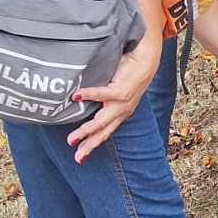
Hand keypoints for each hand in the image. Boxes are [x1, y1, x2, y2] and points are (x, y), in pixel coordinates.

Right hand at [65, 34, 160, 162]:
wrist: (145, 60)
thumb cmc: (128, 71)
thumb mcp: (116, 89)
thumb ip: (103, 96)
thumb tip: (80, 96)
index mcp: (121, 112)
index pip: (105, 132)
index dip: (93, 144)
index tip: (81, 156)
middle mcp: (122, 111)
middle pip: (103, 132)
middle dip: (89, 145)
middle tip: (76, 157)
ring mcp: (121, 103)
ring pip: (101, 121)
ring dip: (86, 131)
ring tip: (71, 139)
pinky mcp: (121, 91)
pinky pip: (101, 94)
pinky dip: (87, 95)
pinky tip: (75, 97)